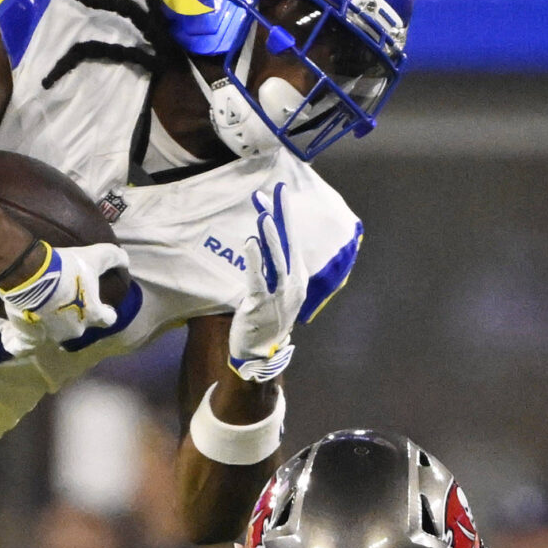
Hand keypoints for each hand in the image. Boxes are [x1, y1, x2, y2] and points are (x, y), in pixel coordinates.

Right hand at [0, 240, 127, 353]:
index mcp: (92, 314)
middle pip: (80, 326)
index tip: (102, 305)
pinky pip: (24, 346)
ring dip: (50, 323)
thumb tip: (126, 261)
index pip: (108, 319)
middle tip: (64, 296)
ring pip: (54, 333)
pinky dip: (22, 341)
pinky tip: (15, 335)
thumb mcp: (95, 256)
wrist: (29, 274)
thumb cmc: (65, 267)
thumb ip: (115, 257)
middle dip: (75, 315)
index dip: (106, 311)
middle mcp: (74, 330)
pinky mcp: (30, 337)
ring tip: (40, 307)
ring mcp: (51, 336)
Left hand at [229, 185, 304, 384]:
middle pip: (286, 244)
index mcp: (297, 278)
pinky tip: (250, 241)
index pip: (291, 240)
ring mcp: (278, 295)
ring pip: (276, 260)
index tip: (278, 192)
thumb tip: (264, 237)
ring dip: (271, 235)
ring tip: (265, 214)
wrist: (260, 354)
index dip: (285, 216)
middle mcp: (292, 284)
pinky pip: (258, 278)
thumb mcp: (274, 290)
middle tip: (275, 192)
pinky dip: (254, 258)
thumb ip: (271, 264)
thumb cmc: (266, 319)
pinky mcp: (260, 304)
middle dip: (281, 216)